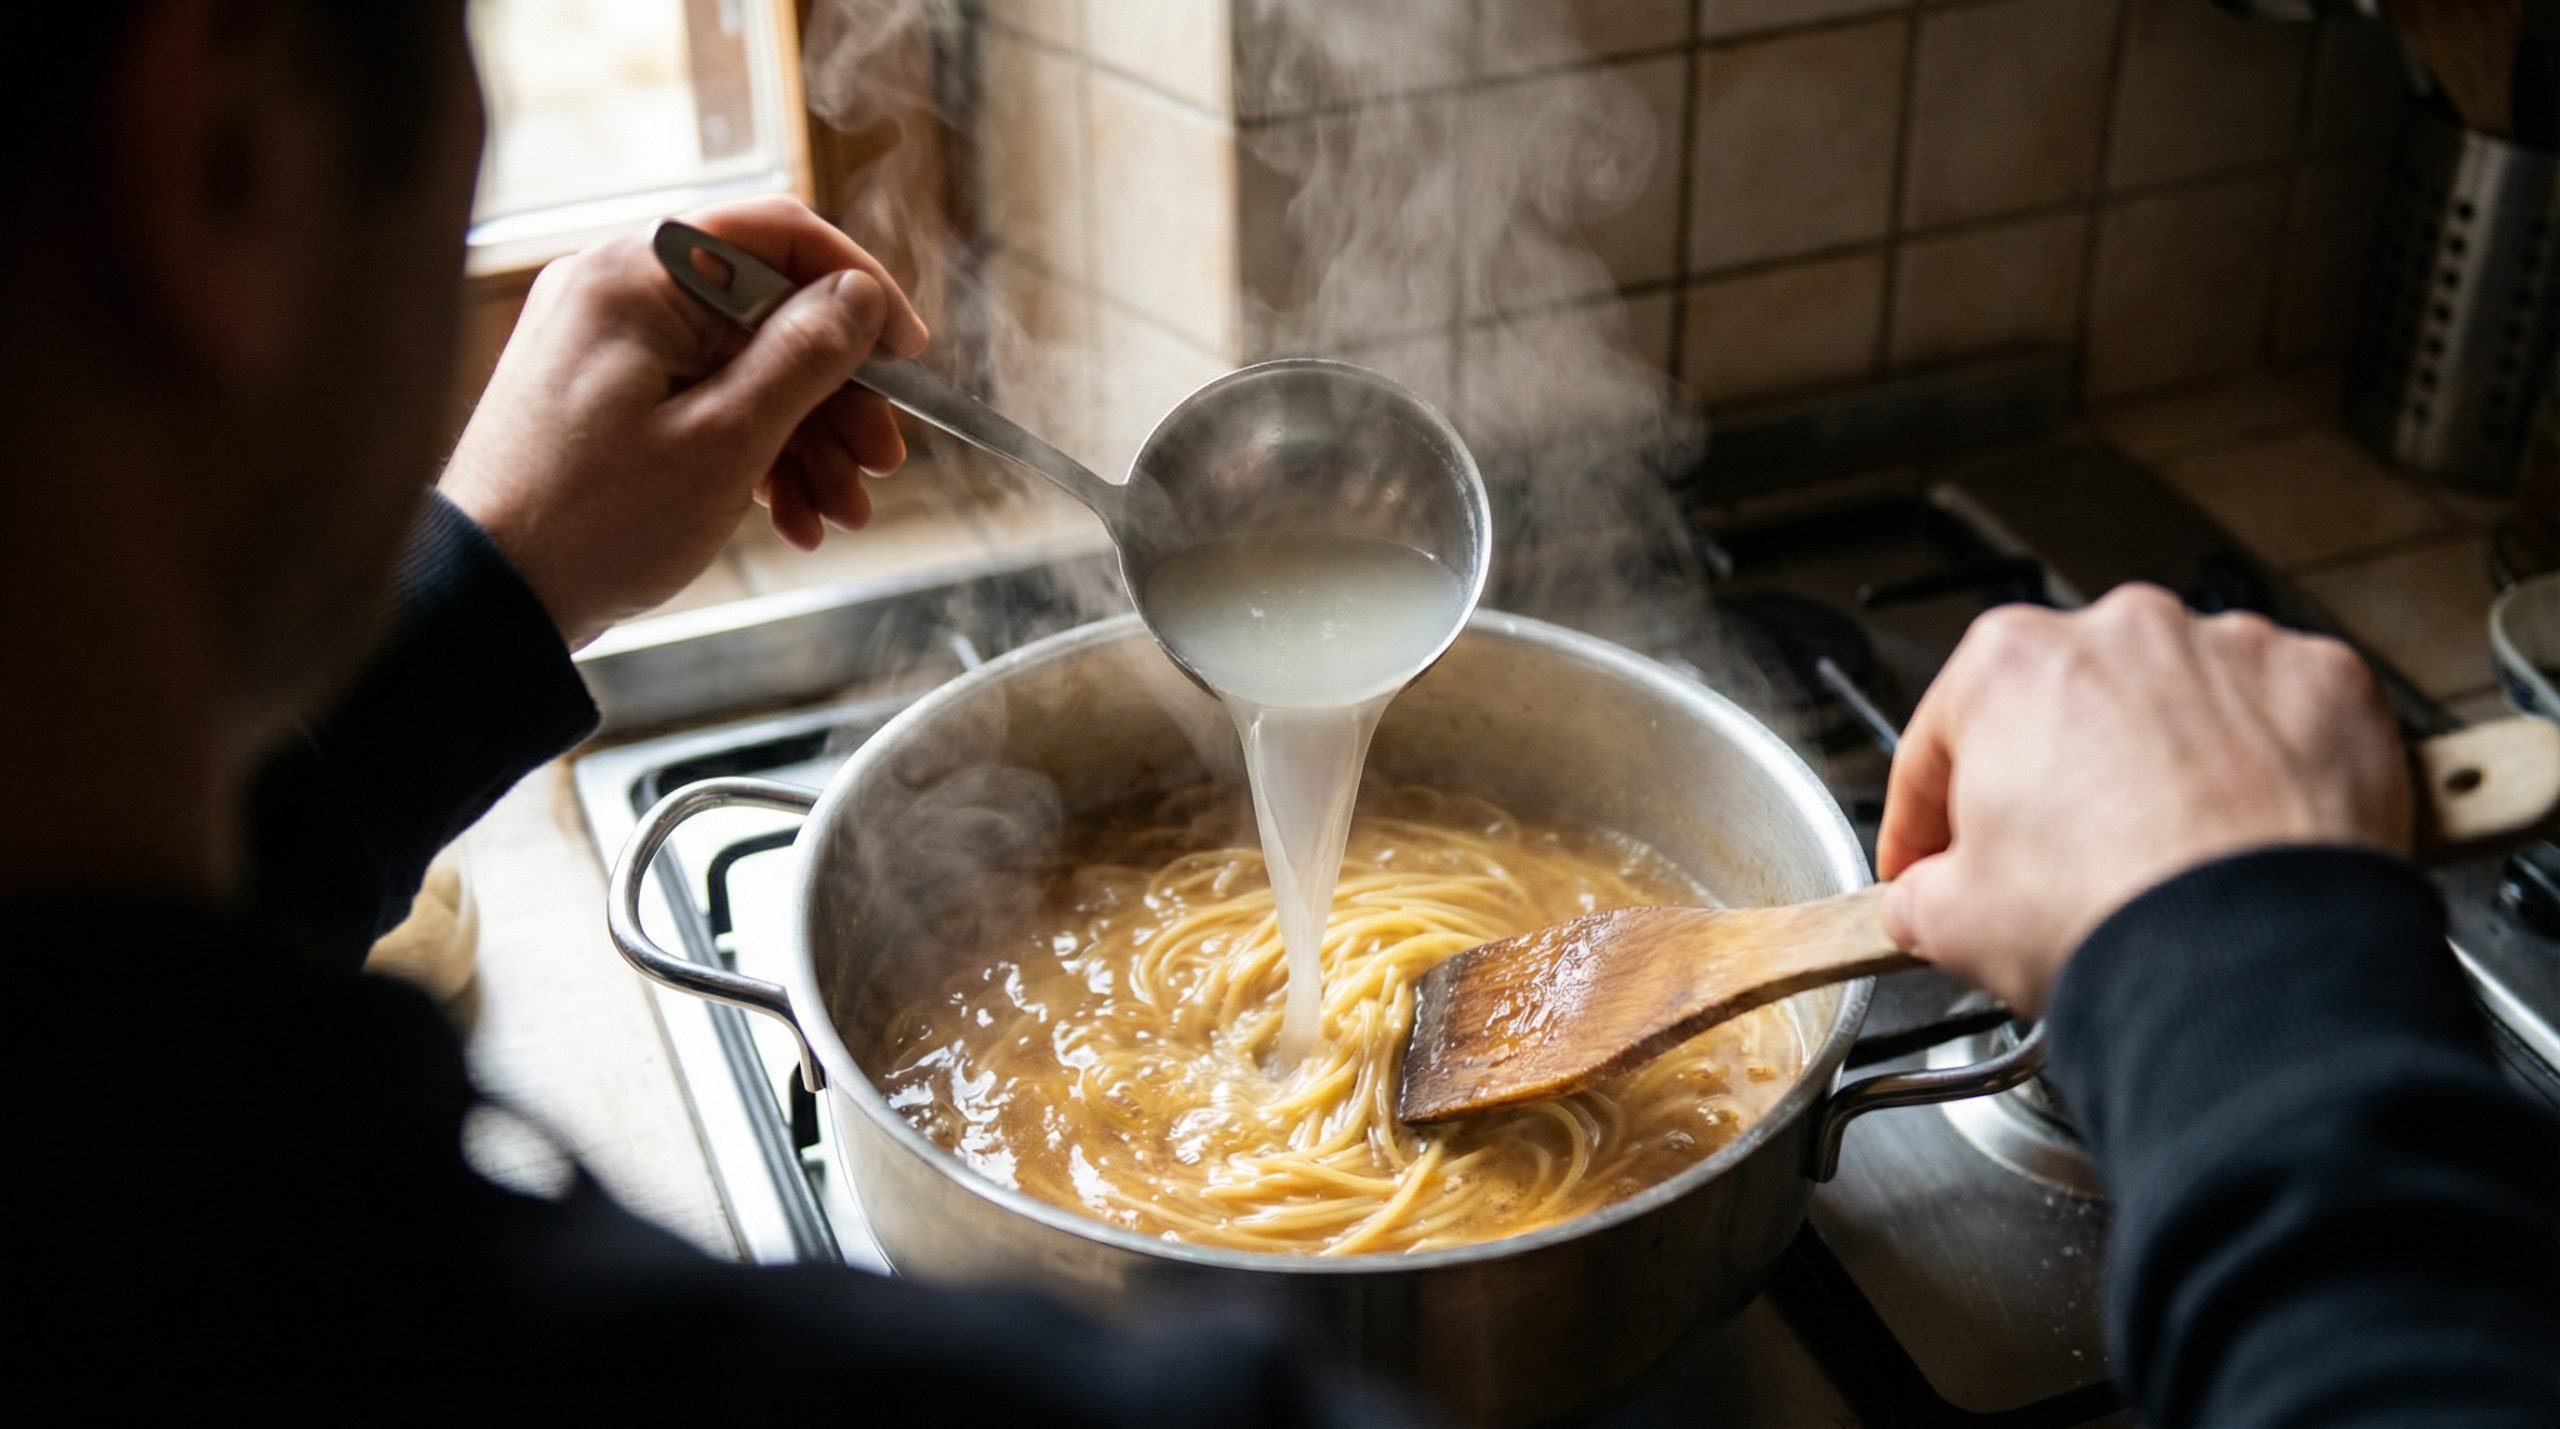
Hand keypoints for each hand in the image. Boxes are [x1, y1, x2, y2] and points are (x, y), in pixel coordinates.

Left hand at [439, 195, 928, 647]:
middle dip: (837, 395)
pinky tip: (793, 517)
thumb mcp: (724, 442)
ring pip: (744, 367)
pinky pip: (704, 401)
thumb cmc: (590, 522)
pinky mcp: (606, 395)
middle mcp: (619, 291)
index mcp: (638, 276)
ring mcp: (610, 345)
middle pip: (769, 314)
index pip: (778, 236)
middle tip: (880, 463)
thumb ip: (803, 359)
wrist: (490, 597)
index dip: (859, 290)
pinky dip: (755, 453)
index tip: (907, 354)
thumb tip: (859, 299)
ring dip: (807, 440)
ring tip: (841, 513)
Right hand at [1876, 585, 2409, 1014]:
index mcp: (2011, 663)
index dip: (1925, 819)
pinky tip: (2244, 837)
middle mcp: (2123, 631)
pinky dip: (2263, 767)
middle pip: (2066, 709)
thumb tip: (1931, 900)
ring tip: (2166, 858)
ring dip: (2164, 764)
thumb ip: (1922, 894)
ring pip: (2178, 705)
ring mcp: (2232, 650)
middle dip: (2056, 780)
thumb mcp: (1950, 925)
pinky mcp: (2326, 686)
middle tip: (2057, 868)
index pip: (1941, 744)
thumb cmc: (2109, 918)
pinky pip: (2278, 719)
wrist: (2254, 965)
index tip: (1934, 863)